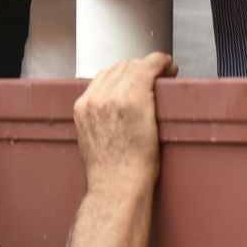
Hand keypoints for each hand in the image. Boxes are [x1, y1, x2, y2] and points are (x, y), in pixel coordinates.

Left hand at [73, 52, 174, 189]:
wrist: (116, 185)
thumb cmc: (140, 164)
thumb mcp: (156, 124)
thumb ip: (153, 95)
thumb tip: (156, 79)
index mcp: (131, 99)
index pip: (146, 64)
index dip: (160, 61)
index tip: (165, 64)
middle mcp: (107, 96)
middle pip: (128, 64)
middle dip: (144, 67)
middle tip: (155, 74)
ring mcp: (90, 102)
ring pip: (110, 71)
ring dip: (125, 72)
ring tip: (136, 82)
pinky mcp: (80, 109)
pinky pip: (95, 84)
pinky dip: (107, 83)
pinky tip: (115, 89)